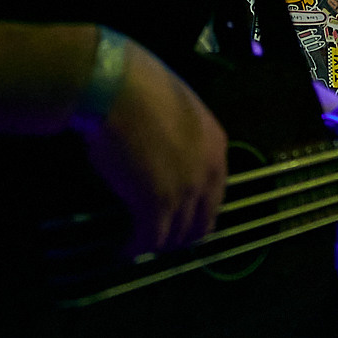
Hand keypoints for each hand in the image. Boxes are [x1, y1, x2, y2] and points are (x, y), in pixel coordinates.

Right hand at [76, 36, 228, 256]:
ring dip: (157, 243)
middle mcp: (208, 172)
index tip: (177, 218)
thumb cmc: (143, 89)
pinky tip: (122, 249)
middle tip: (157, 238)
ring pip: (177, 235)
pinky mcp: (156, 204)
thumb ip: (182, 138)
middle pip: (202, 221)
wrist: (120, 89)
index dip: (196, 211)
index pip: (215, 194)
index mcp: (217, 146)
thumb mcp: (179, 112)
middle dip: (180, 235)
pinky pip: (149, 238)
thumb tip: (166, 154)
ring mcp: (185, 190)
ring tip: (138, 245)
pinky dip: (136, 247)